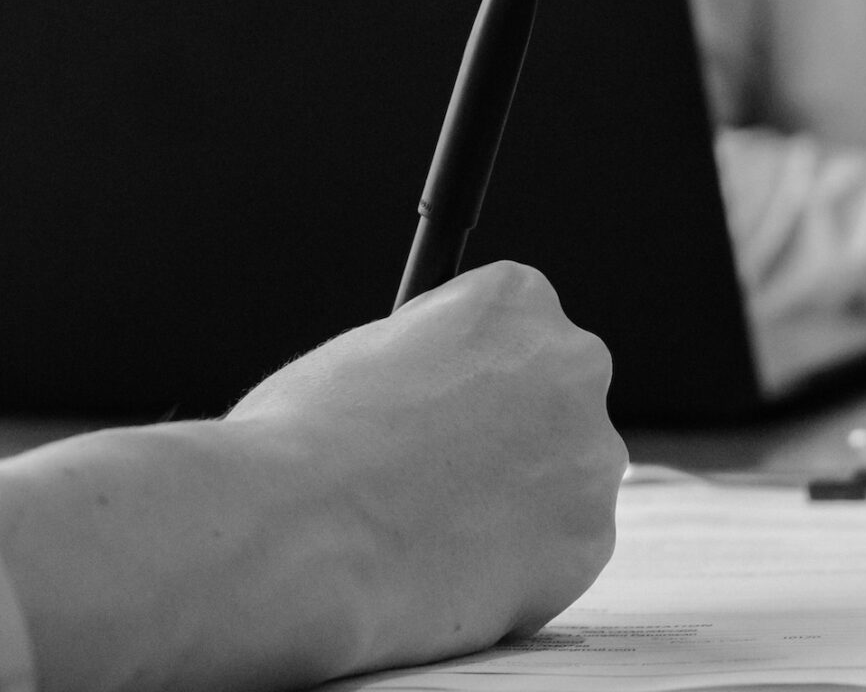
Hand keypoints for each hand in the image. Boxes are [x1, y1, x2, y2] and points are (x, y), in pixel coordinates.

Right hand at [0, 261, 624, 691]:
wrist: (281, 538)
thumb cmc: (277, 449)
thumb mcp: (340, 367)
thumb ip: (402, 366)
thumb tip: (398, 383)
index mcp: (512, 295)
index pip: (520, 330)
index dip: (462, 385)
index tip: (424, 423)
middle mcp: (575, 361)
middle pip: (555, 401)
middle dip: (502, 438)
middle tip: (417, 482)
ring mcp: (588, 451)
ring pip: (561, 477)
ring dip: (509, 504)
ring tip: (415, 529)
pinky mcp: (584, 536)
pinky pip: (556, 548)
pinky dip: (509, 564)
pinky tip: (441, 570)